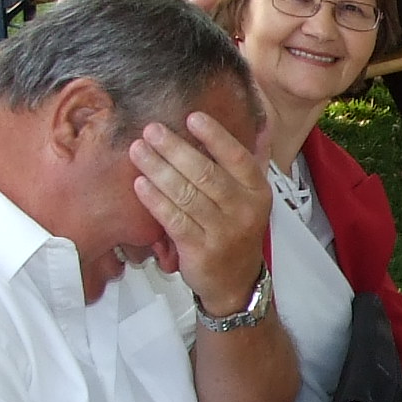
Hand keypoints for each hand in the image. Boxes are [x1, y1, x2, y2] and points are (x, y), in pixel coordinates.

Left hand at [129, 109, 269, 312]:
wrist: (234, 283)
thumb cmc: (237, 233)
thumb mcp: (254, 197)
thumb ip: (255, 160)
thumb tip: (263, 123)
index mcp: (257, 192)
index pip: (237, 157)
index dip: (215, 136)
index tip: (191, 117)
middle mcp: (243, 211)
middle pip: (206, 174)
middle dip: (175, 149)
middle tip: (152, 130)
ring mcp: (222, 232)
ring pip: (186, 195)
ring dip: (158, 170)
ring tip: (138, 151)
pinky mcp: (200, 250)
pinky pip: (174, 219)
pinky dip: (155, 200)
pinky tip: (140, 184)